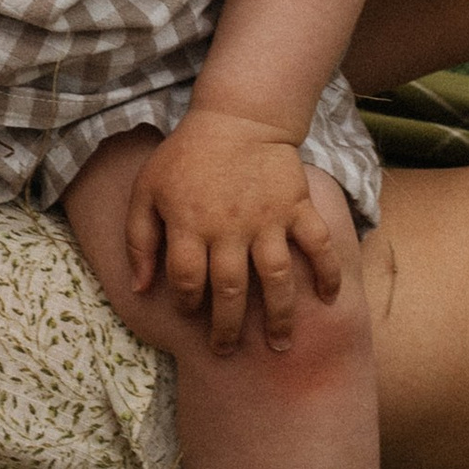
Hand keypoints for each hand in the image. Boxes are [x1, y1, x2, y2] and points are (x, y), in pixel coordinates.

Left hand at [126, 112, 343, 351]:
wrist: (238, 117)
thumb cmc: (187, 157)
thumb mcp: (147, 190)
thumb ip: (139, 239)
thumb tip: (141, 289)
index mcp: (189, 224)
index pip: (186, 280)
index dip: (186, 303)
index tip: (190, 313)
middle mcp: (229, 228)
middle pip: (229, 290)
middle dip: (226, 328)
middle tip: (226, 351)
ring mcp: (267, 219)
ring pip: (275, 278)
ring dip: (279, 315)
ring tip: (280, 345)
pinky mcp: (296, 207)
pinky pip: (318, 245)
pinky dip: (328, 272)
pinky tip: (329, 299)